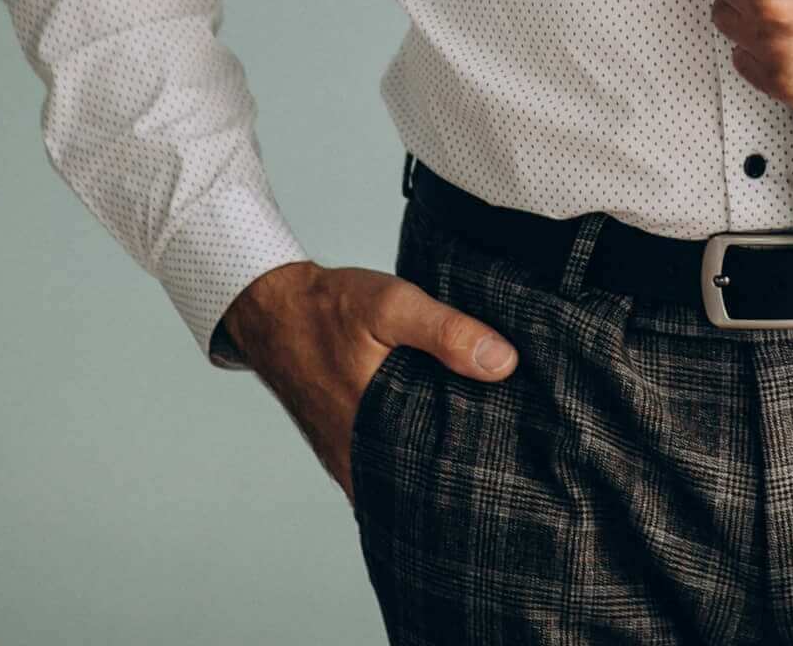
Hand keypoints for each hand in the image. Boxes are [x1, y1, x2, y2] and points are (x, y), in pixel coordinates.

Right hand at [223, 260, 517, 502]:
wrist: (272, 310)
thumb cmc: (328, 309)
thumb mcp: (392, 305)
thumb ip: (446, 333)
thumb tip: (504, 364)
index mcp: (374, 435)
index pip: (437, 481)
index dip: (479, 477)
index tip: (519, 465)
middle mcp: (359, 460)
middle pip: (423, 487)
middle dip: (465, 478)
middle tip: (513, 462)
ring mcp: (349, 459)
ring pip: (404, 481)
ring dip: (437, 468)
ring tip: (486, 452)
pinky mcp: (345, 449)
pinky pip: (386, 467)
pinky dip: (413, 457)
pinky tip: (441, 437)